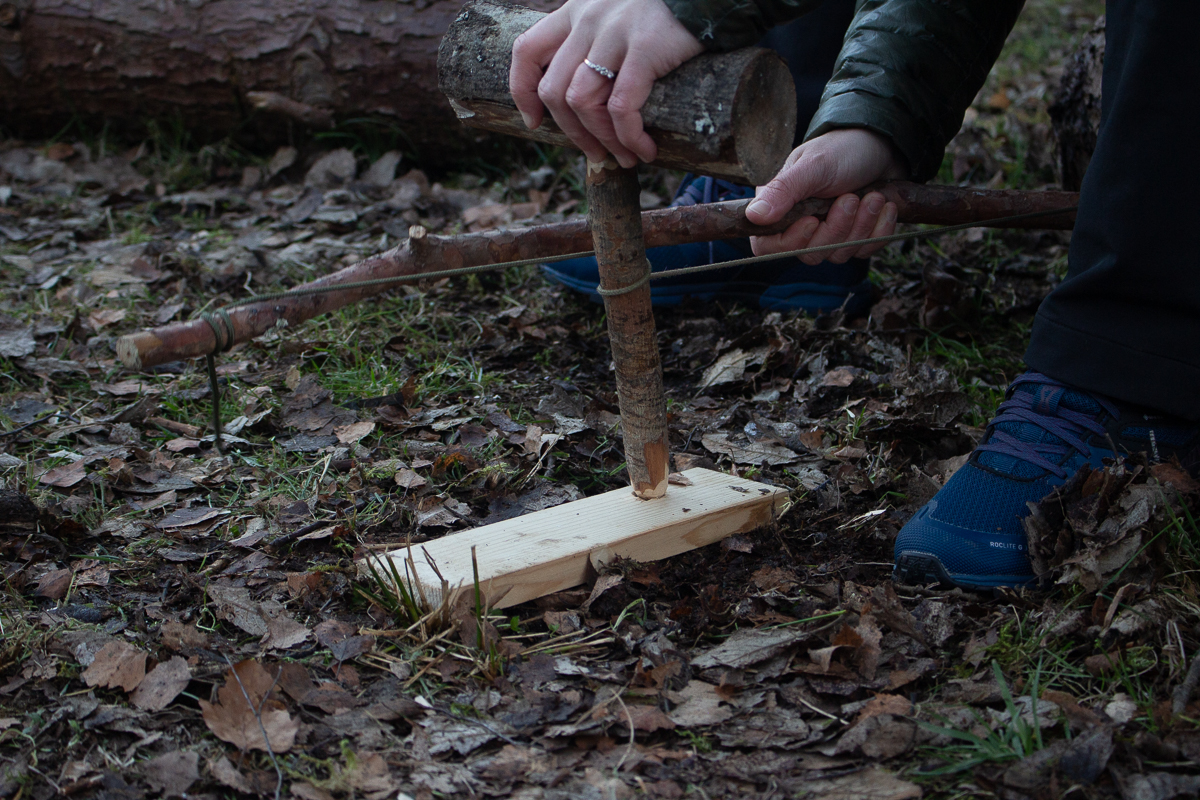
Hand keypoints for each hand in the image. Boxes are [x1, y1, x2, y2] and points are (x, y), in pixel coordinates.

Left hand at [510, 0, 702, 167]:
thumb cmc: (667, 13)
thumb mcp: (617, 16)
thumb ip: (596, 42)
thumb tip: (585, 101)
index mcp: (575, 10)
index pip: (527, 51)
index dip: (522, 91)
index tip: (534, 120)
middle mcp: (588, 18)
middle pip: (554, 89)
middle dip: (572, 133)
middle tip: (596, 155)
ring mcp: (614, 32)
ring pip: (583, 102)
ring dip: (602, 141)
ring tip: (624, 158)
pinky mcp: (645, 47)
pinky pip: (621, 107)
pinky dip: (628, 137)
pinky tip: (644, 150)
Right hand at [747, 129, 908, 263]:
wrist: (881, 144)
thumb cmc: (843, 149)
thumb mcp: (813, 165)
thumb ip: (783, 190)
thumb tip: (754, 216)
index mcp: (780, 206)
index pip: (768, 245)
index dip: (791, 242)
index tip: (813, 220)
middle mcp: (799, 224)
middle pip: (808, 254)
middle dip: (837, 229)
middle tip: (851, 198)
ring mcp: (828, 234)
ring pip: (838, 254)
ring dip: (861, 226)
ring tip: (873, 196)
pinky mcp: (853, 238)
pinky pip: (863, 251)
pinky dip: (879, 230)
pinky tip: (885, 206)